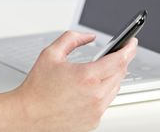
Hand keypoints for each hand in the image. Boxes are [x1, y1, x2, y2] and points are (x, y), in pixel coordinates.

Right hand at [14, 31, 137, 131]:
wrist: (27, 115)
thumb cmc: (36, 88)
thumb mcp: (51, 53)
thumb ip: (72, 38)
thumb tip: (89, 36)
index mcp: (87, 76)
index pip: (119, 60)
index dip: (129, 48)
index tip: (132, 42)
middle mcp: (95, 95)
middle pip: (120, 73)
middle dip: (121, 61)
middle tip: (118, 52)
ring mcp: (95, 111)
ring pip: (115, 89)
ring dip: (112, 77)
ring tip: (102, 69)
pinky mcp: (93, 122)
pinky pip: (105, 103)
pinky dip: (103, 93)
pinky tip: (92, 87)